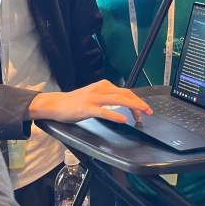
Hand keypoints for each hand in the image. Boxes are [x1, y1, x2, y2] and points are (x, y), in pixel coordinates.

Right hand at [29, 80, 151, 123]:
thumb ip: (107, 98)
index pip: (124, 91)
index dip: (136, 100)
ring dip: (132, 107)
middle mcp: (100, 89)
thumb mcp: (93, 95)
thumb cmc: (74, 102)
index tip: (143, 109)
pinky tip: (123, 119)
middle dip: (139, 103)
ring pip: (117, 100)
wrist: (56, 104)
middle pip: (125, 94)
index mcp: (103, 86)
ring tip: (141, 114)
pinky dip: (115, 115)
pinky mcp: (87, 108)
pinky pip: (104, 111)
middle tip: (148, 111)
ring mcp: (93, 98)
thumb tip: (122, 105)